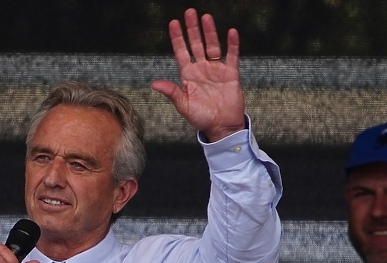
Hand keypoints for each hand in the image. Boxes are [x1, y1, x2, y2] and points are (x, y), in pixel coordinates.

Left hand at [151, 8, 245, 142]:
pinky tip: (231, 32)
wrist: (222, 127)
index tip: (173, 23)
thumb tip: (154, 84)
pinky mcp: (231, 74)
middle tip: (190, 12)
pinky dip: (232, 44)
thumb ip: (172, 92)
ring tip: (206, 17)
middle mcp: (201, 69)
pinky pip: (232, 56)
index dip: (177, 38)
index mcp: (188, 75)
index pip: (181, 52)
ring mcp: (216, 70)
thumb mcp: (184, 105)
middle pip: (196, 44)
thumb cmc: (201, 118)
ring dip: (209, 32)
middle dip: (193, 29)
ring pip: (212, 46)